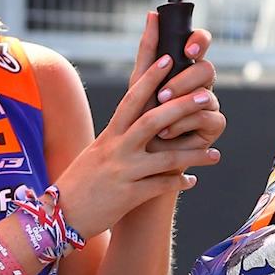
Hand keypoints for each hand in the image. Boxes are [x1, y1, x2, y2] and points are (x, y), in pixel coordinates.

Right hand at [52, 13, 223, 237]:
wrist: (59, 216)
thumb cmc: (81, 182)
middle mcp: (116, 149)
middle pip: (153, 120)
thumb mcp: (97, 152)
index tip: (169, 58)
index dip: (150, 78)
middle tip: (208, 95)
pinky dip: (178, 182)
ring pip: (166, 157)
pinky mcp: (128, 196)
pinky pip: (161, 186)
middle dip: (182, 106)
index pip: (132, 99)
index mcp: (109, 134)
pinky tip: (192, 181)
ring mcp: (123, 172)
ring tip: (215, 154)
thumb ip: (118, 137)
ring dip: (194, 154)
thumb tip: (142, 121)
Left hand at [136, 14, 225, 154]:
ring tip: (160, 117)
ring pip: (208, 94)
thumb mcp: (140, 81)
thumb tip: (152, 15)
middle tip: (163, 95)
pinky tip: (169, 132)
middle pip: (207, 69)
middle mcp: (199, 83)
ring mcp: (208, 104)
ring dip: (181, 105)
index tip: (188, 50)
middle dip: (184, 81)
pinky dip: (185, 124)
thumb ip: (148, 49)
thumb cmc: (139, 116)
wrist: (139, 153)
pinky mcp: (213, 126)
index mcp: (184, 67)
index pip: (200, 43)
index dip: (199, 41)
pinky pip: (209, 117)